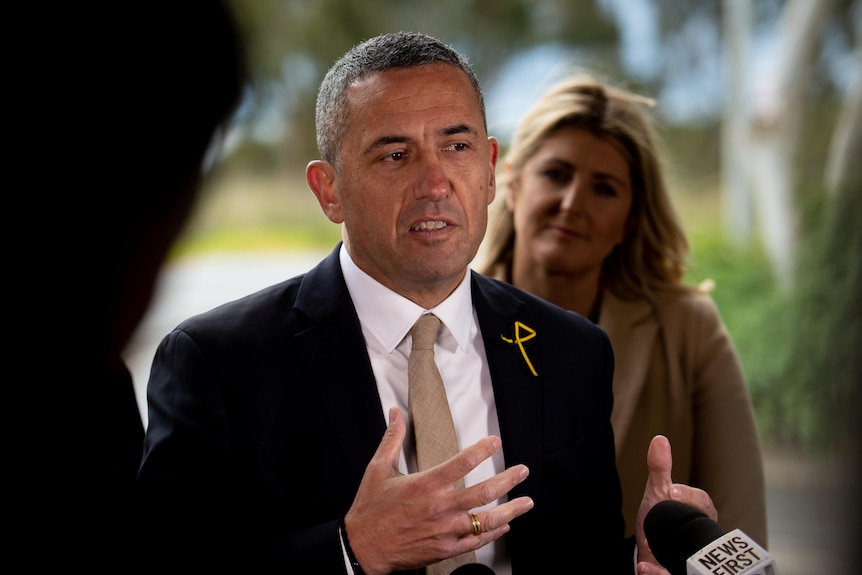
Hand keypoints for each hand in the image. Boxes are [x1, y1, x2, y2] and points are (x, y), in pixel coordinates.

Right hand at [344, 408, 533, 574]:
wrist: (363, 547)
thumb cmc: (370, 508)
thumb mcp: (378, 469)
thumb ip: (392, 439)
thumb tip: (395, 413)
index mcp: (426, 484)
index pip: (463, 462)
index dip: (483, 449)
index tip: (496, 442)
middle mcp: (439, 507)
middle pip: (484, 491)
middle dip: (508, 479)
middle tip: (522, 471)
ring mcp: (445, 530)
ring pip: (486, 520)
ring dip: (511, 510)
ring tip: (526, 502)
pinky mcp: (445, 549)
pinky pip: (476, 541)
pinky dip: (493, 533)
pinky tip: (504, 526)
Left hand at [635, 435, 717, 574]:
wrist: (650, 549)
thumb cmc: (660, 518)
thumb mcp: (657, 492)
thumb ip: (659, 469)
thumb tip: (659, 439)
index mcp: (701, 514)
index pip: (704, 503)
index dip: (691, 496)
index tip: (671, 491)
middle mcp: (702, 537)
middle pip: (704, 533)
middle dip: (687, 529)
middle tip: (666, 520)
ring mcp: (693, 557)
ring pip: (694, 561)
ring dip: (671, 558)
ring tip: (650, 550)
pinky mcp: (680, 571)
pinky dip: (660, 574)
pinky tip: (646, 567)